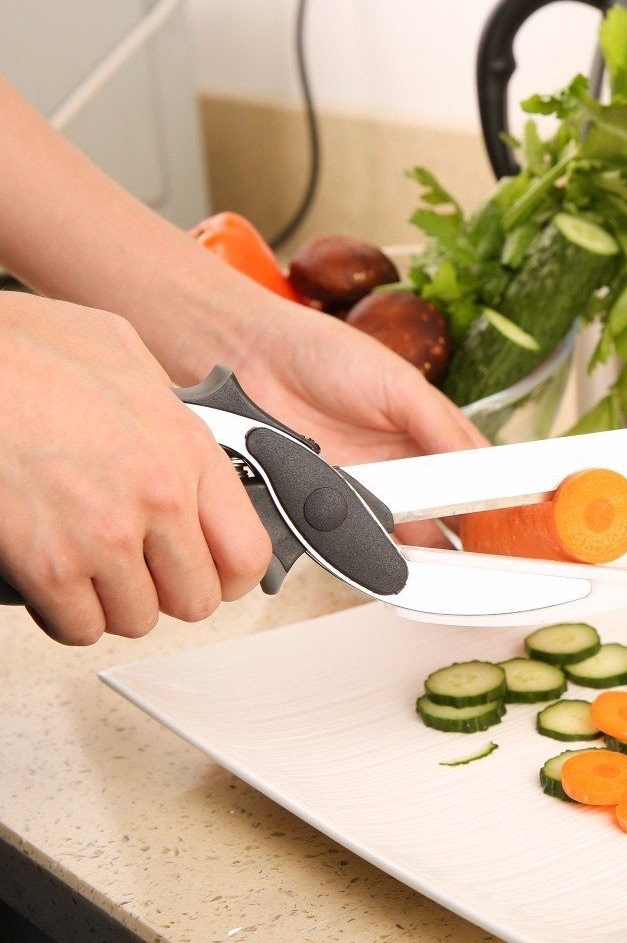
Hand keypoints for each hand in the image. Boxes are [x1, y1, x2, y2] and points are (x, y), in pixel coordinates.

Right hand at [0, 296, 272, 643]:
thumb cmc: (25, 351)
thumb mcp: (123, 353)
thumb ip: (162, 405)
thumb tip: (174, 427)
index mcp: (188, 450)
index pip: (248, 554)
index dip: (229, 574)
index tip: (211, 570)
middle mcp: (159, 498)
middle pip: (196, 599)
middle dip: (169, 590)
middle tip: (143, 569)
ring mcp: (106, 537)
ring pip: (138, 619)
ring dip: (116, 601)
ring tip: (93, 567)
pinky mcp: (49, 567)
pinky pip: (80, 628)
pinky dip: (67, 614)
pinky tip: (55, 579)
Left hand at [220, 298, 488, 545]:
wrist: (254, 357)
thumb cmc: (329, 355)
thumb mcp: (400, 385)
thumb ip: (443, 427)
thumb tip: (483, 466)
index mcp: (430, 432)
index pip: (475, 476)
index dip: (494, 502)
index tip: (510, 527)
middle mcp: (401, 465)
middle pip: (443, 514)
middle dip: (462, 540)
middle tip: (480, 564)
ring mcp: (364, 488)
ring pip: (403, 533)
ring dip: (419, 552)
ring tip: (439, 570)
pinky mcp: (325, 505)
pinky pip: (354, 537)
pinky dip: (369, 551)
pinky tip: (385, 560)